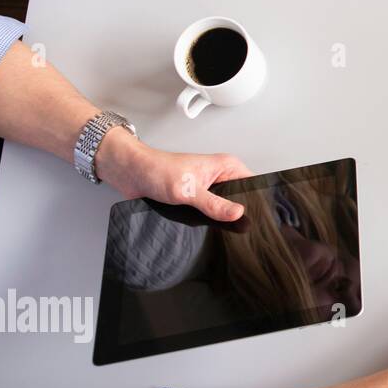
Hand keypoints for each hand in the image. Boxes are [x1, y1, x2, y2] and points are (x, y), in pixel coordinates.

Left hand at [93, 128, 252, 221]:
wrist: (132, 174)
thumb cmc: (157, 170)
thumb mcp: (189, 191)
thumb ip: (214, 205)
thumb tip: (237, 214)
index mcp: (226, 166)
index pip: (253, 184)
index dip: (255, 201)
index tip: (253, 217)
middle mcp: (220, 176)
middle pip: (240, 199)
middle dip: (234, 213)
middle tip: (224, 220)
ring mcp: (209, 188)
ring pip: (224, 209)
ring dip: (216, 217)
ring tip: (204, 217)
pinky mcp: (198, 198)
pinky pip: (210, 213)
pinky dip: (205, 220)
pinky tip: (197, 220)